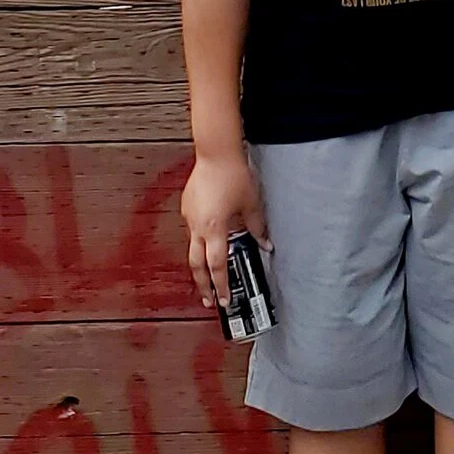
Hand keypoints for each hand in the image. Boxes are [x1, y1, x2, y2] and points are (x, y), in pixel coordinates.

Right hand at [181, 148, 266, 312]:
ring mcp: (190, 217)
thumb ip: (257, 227)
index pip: (217, 266)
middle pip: (197, 265)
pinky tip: (212, 236)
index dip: (221, 285)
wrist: (216, 153)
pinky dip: (202, 238)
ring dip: (202, 262)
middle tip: (209, 299)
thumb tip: (265, 243)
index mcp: (214, 229)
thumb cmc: (233, 174)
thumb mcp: (251, 204)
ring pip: (193, 248)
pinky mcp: (187, 208)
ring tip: (211, 273)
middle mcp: (197, 226)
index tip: (224, 300)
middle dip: (203, 285)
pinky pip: (194, 229)